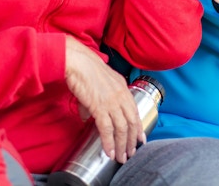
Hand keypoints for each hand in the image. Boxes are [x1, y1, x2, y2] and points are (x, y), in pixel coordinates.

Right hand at [64, 37, 144, 163]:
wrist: (77, 62)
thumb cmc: (84, 69)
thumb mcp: (97, 83)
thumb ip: (97, 100)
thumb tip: (88, 118)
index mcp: (123, 88)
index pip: (135, 111)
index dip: (138, 127)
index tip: (141, 139)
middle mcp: (121, 95)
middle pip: (131, 122)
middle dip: (132, 140)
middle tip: (131, 153)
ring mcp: (112, 101)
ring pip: (122, 128)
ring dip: (122, 145)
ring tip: (121, 157)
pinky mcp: (100, 107)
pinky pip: (107, 129)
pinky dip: (109, 143)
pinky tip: (109, 152)